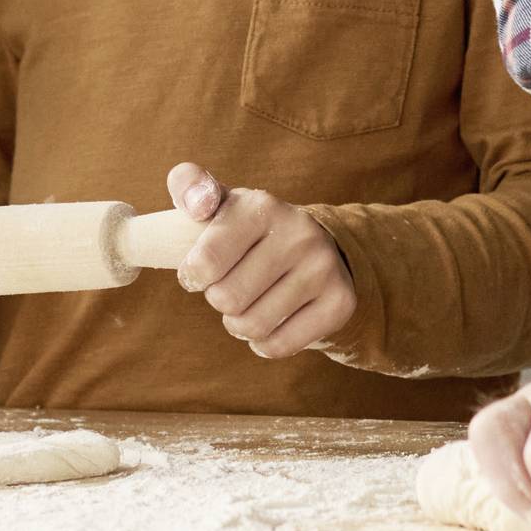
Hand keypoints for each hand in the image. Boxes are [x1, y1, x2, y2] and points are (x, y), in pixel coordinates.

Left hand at [167, 162, 356, 359]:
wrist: (312, 244)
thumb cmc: (246, 229)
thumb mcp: (218, 201)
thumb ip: (190, 186)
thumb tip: (198, 203)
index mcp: (262, 205)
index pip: (206, 262)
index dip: (193, 276)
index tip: (199, 272)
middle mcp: (299, 232)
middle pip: (228, 299)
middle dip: (219, 300)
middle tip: (229, 287)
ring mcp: (323, 267)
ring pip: (254, 326)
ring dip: (239, 325)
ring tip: (246, 306)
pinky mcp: (340, 301)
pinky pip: (281, 345)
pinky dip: (265, 343)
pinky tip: (269, 322)